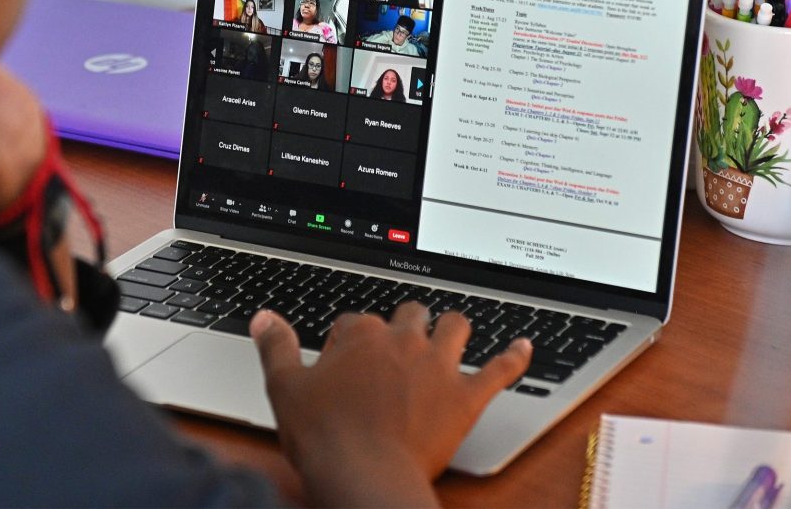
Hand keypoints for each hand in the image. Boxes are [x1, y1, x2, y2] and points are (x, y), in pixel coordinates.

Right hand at [250, 302, 531, 506]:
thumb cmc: (325, 438)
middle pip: (409, 314)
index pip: (357, 320)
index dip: (350, 339)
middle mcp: (404, 340)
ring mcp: (438, 365)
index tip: (345, 360)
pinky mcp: (466, 396)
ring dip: (453, 327)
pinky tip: (525, 345)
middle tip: (396, 346)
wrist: (364, 475)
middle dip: (405, 323)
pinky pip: (500, 369)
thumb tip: (264, 318)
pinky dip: (514, 356)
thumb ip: (276, 347)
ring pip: (455, 327)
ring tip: (450, 331)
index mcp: (361, 333)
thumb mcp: (285, 388)